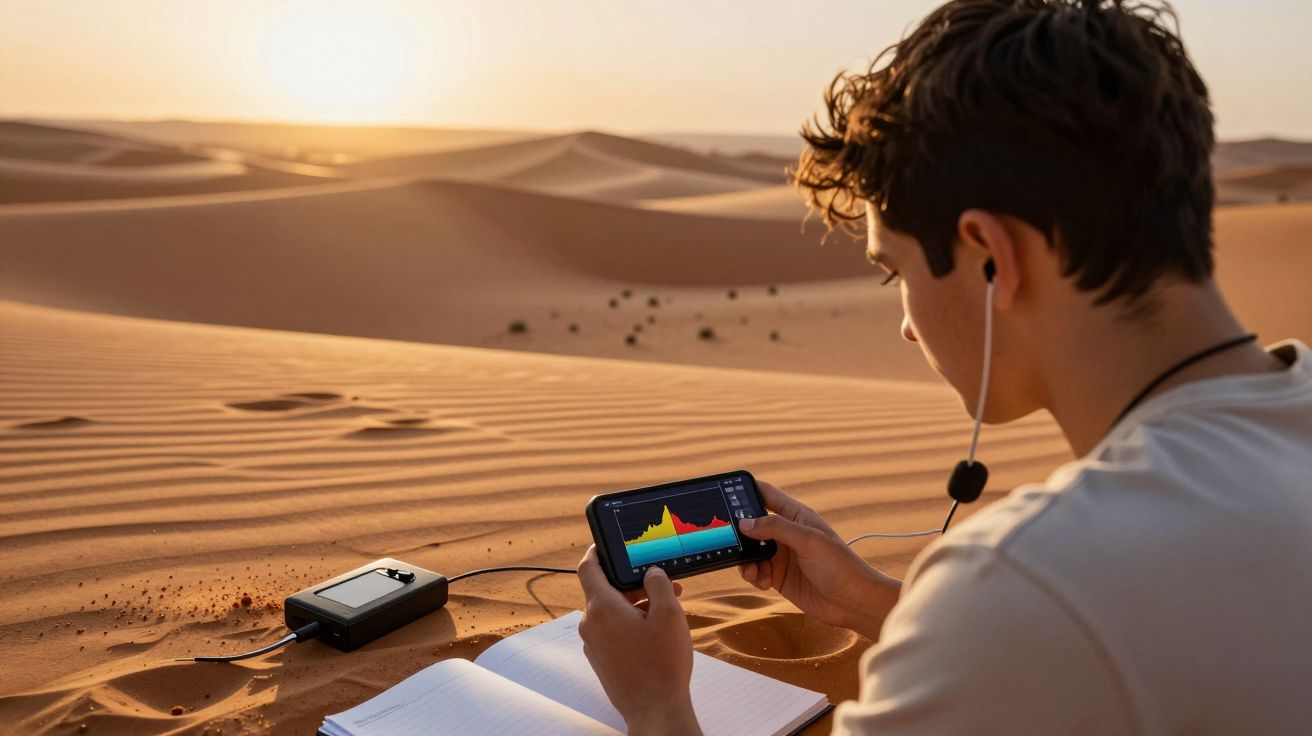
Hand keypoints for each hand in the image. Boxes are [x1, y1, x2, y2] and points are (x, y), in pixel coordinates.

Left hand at [576, 546, 701, 734]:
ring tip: (665, 609)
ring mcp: (594, 644)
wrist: (655, 709)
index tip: (607, 544)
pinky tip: (654, 631)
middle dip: (634, 583)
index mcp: (602, 607)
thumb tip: (651, 573)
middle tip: (662, 583)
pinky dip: (629, 622)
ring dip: (635, 603)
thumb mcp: (669, 614)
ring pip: (611, 611)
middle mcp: (591, 624)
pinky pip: (612, 630)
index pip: (588, 567)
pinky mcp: (601, 659)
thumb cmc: (662, 663)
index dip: (597, 551)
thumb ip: (659, 584)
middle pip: (606, 590)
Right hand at [738, 481, 901, 640]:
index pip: (766, 495)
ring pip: (750, 551)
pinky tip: (763, 582)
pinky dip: (753, 576)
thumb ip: (776, 528)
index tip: (724, 493)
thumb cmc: (840, 566)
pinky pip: (756, 571)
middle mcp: (787, 533)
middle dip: (739, 532)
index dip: (745, 491)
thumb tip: (744, 523)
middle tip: (727, 540)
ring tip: (752, 570)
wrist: (854, 603)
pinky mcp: (779, 577)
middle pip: (752, 524)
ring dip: (745, 559)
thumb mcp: (808, 541)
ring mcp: (782, 556)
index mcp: (796, 516)